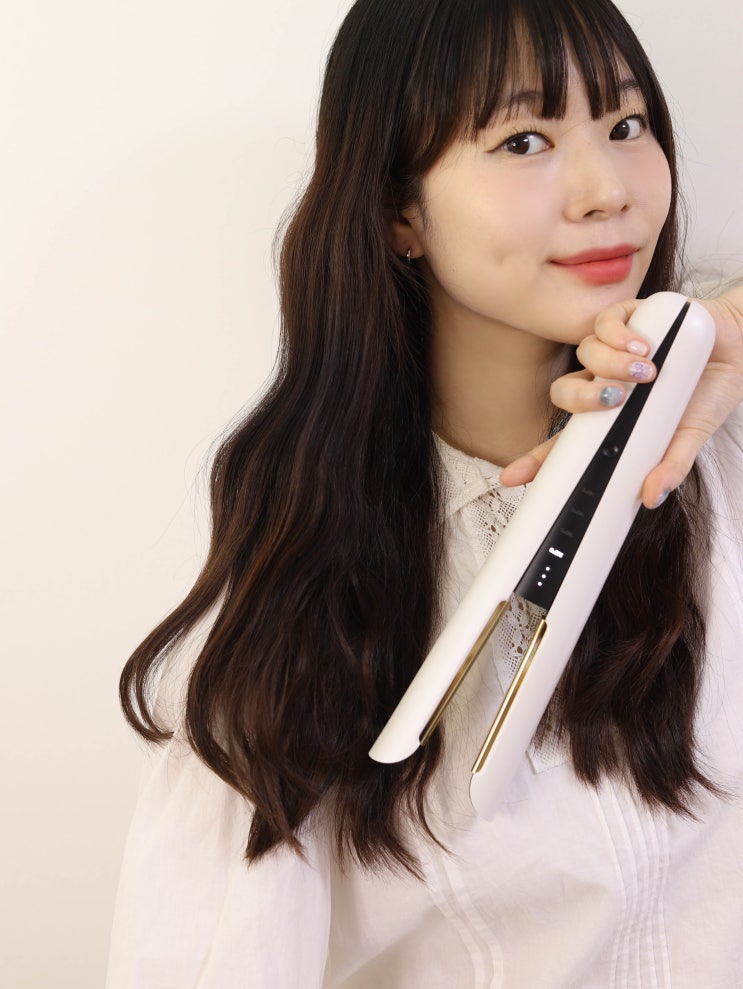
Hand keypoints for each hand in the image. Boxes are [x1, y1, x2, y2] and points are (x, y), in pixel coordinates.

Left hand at [501, 289, 742, 507]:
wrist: (739, 348)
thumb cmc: (708, 391)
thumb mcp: (691, 435)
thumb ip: (671, 465)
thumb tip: (651, 498)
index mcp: (609, 418)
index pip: (563, 441)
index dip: (535, 459)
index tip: (511, 478)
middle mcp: (602, 383)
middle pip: (563, 392)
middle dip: (581, 398)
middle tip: (616, 401)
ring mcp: (611, 350)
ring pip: (582, 355)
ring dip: (609, 364)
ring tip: (647, 371)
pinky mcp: (627, 317)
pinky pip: (603, 323)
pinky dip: (617, 335)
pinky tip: (643, 344)